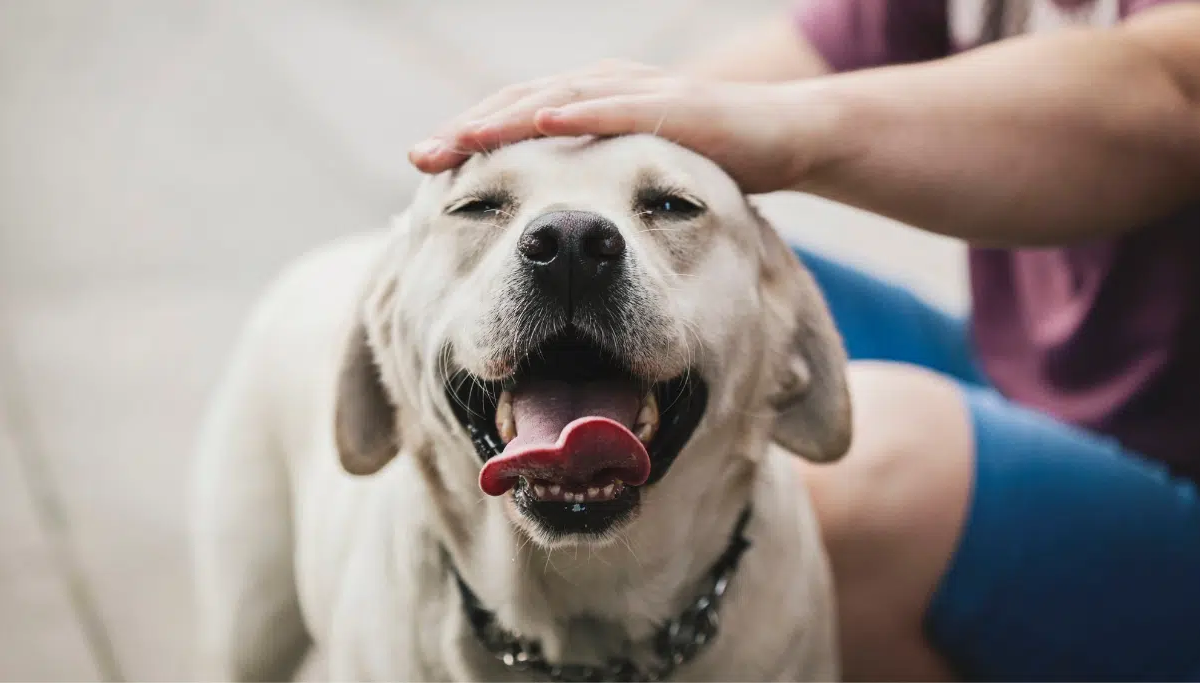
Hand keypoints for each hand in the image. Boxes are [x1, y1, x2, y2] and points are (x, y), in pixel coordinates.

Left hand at [407, 60, 827, 193]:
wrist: (785, 138)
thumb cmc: (709, 162)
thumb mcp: (639, 179)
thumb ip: (596, 188)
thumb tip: (549, 224)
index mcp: (590, 106)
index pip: (516, 120)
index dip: (470, 141)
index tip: (424, 170)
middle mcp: (605, 90)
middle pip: (521, 104)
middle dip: (469, 130)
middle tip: (420, 157)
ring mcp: (639, 92)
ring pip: (558, 97)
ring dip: (507, 117)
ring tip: (462, 138)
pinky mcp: (677, 105)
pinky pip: (620, 106)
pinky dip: (579, 110)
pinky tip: (542, 119)